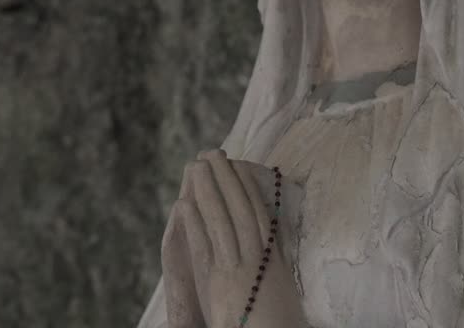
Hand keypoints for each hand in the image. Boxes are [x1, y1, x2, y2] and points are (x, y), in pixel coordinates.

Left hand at [165, 150, 304, 327]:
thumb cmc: (279, 325)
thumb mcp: (280, 289)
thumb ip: (271, 267)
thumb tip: (269, 251)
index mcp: (275, 260)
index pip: (259, 214)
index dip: (246, 187)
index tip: (237, 166)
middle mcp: (260, 259)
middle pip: (241, 209)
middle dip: (226, 178)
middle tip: (212, 152)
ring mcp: (241, 268)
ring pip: (222, 220)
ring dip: (208, 189)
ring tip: (196, 165)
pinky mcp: (222, 282)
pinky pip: (206, 245)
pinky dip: (195, 221)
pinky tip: (184, 202)